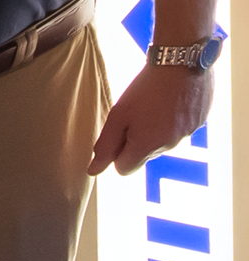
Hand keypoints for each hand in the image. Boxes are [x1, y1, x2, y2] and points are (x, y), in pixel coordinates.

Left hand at [87, 64, 213, 175]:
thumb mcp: (117, 116)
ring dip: (156, 129)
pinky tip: (172, 99)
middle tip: (137, 113)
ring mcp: (187, 134)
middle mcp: (169, 146)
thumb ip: (105, 146)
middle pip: (143, 156)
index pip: (124, 169)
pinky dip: (174, 119)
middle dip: (136, 141)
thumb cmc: (145, 88)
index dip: (117, 153)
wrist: (181, 57)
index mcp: (146, 147)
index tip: (120, 132)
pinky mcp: (199, 121)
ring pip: (163, 142)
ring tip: (155, 103)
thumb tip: (93, 171)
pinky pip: (181, 129)